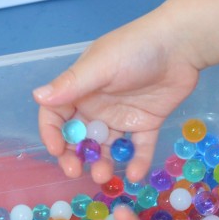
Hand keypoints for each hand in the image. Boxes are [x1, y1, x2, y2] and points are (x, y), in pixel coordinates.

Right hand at [34, 15, 202, 184]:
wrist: (181, 44)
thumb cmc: (136, 48)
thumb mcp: (100, 65)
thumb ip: (71, 84)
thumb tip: (37, 96)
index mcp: (80, 89)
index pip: (56, 115)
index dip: (52, 133)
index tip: (56, 150)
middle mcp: (96, 106)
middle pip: (78, 137)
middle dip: (74, 156)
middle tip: (76, 171)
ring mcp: (120, 116)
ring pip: (106, 147)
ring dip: (102, 163)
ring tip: (104, 175)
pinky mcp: (145, 124)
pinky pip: (138, 148)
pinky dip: (137, 162)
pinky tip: (135, 174)